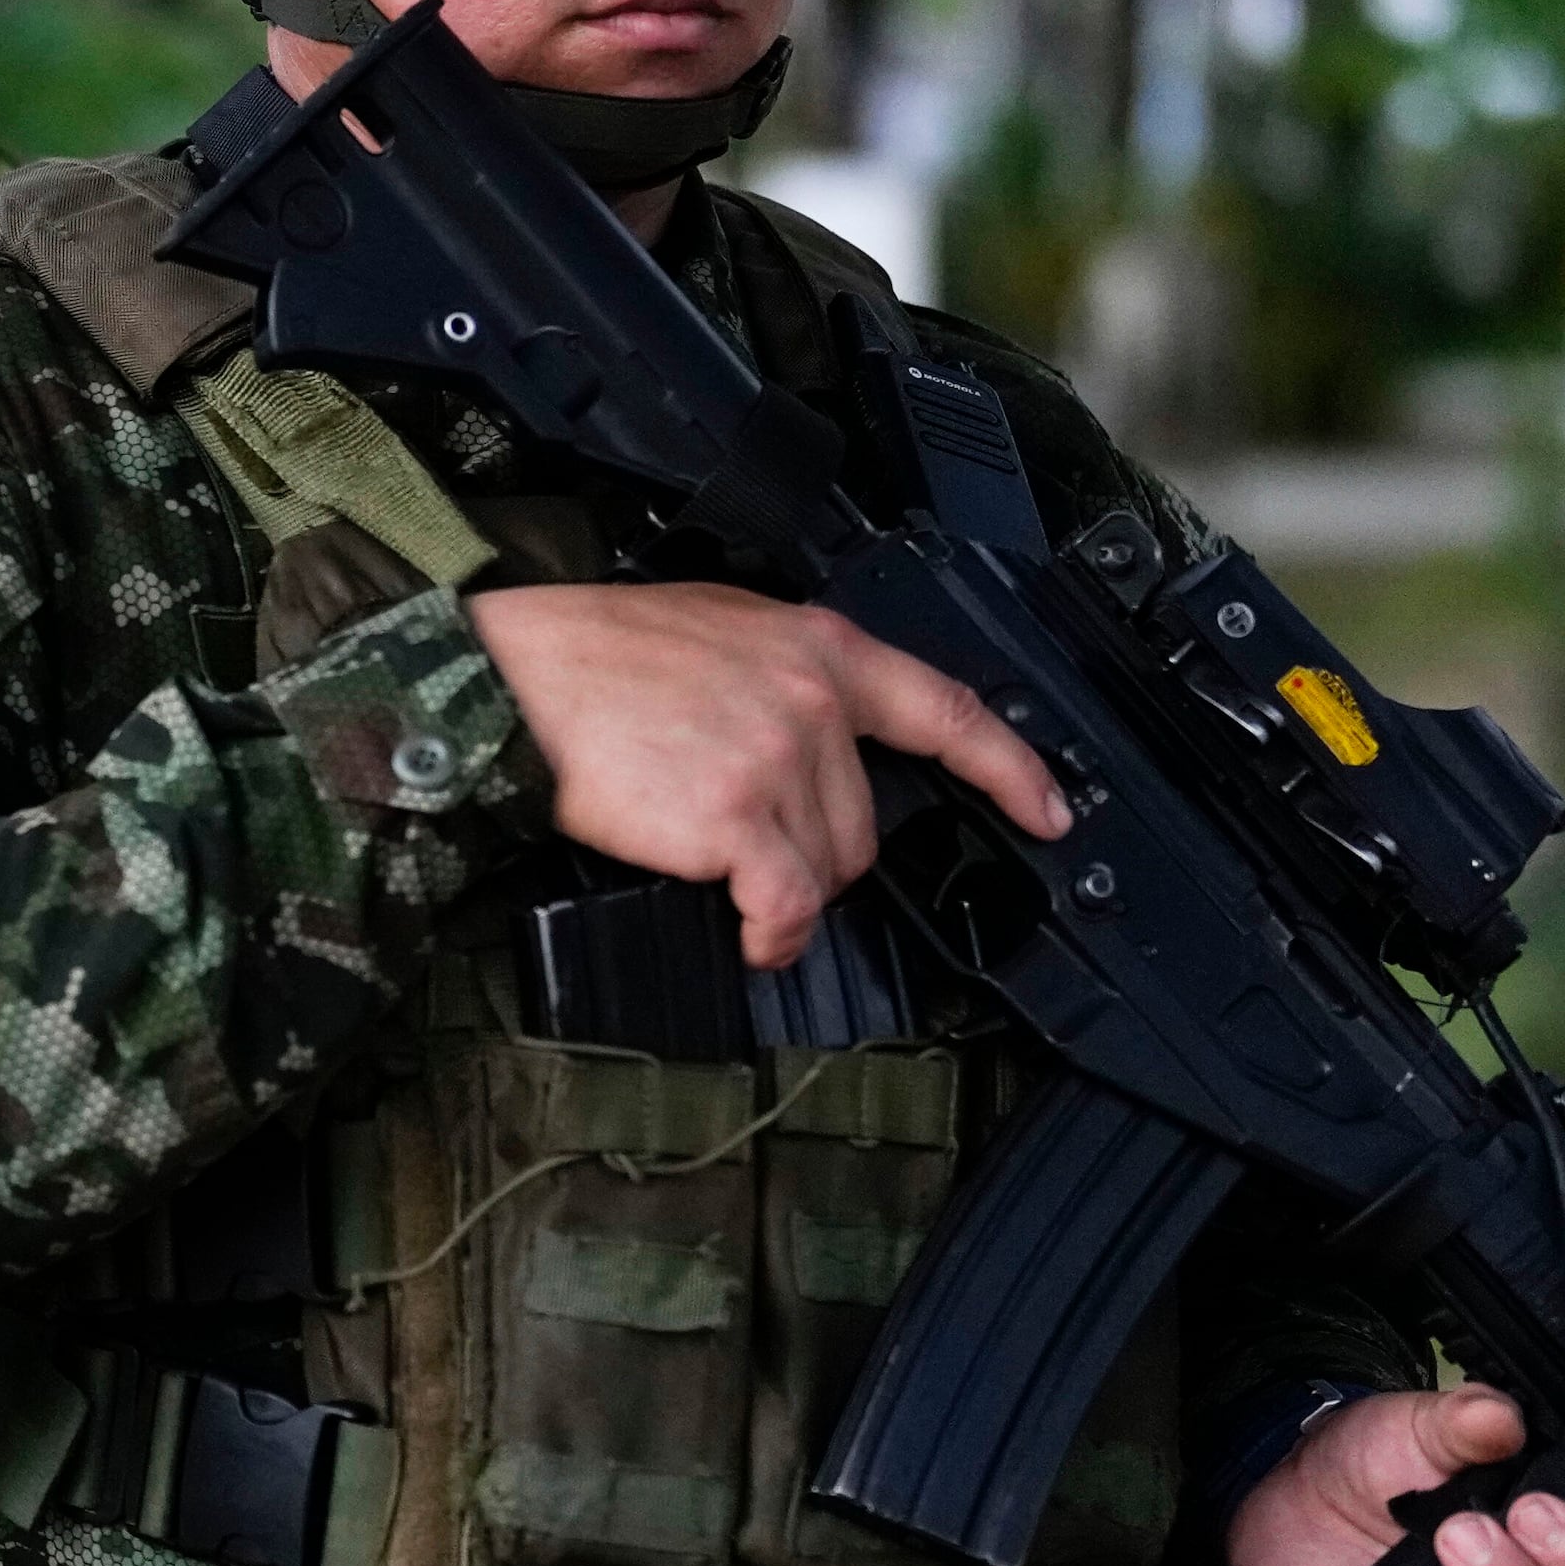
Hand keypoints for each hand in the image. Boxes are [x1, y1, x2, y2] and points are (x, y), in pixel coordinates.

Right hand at [462, 580, 1069, 965]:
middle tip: (746, 841)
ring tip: (722, 869)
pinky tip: (754, 935)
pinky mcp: (736, 818)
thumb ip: (785, 678)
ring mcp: (779, 759)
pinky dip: (775, 933)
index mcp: (817, 647)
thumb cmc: (593, 659)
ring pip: (827, 869)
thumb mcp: (717, 631)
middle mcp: (813, 701)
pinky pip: (787, 905)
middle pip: (868, 823)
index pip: (947, 711)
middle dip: (819, 853)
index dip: (1010, 769)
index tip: (1050, 811)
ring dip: (785, 891)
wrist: (514, 680)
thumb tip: (814, 745)